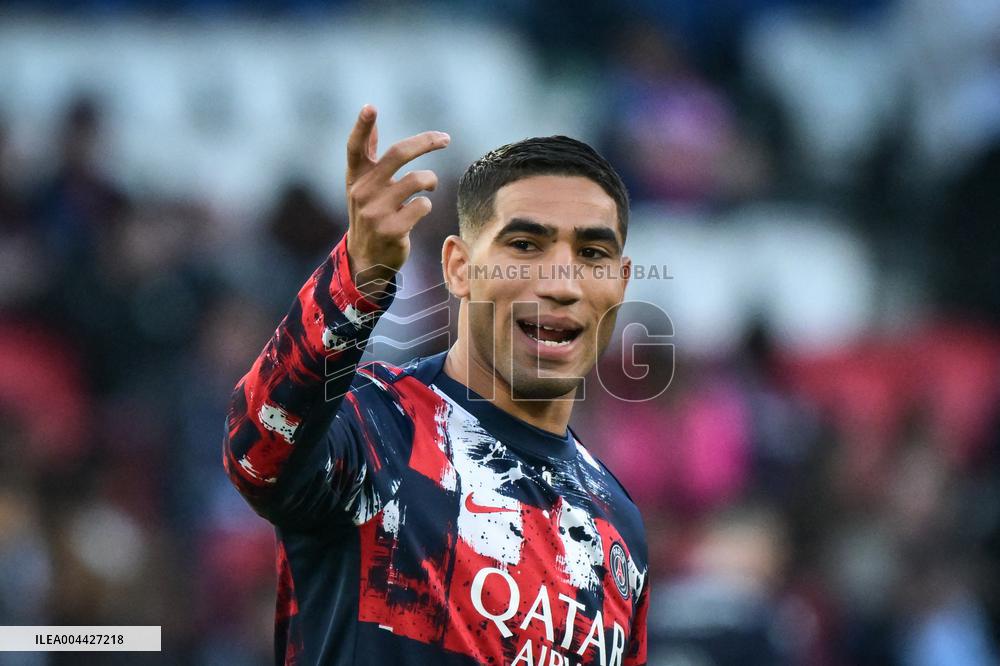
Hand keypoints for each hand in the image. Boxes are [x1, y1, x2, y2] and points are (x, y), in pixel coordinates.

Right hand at [344, 104, 449, 301]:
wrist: (367, 257)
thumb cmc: (369, 212)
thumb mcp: (363, 183)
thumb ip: (368, 150)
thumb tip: (369, 110)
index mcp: (355, 177)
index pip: (356, 147)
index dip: (362, 126)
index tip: (370, 107)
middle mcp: (362, 191)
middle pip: (398, 154)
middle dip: (426, 142)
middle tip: (445, 139)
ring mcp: (376, 211)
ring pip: (417, 179)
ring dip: (430, 180)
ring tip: (429, 186)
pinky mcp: (392, 229)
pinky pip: (423, 205)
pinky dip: (426, 204)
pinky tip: (418, 210)